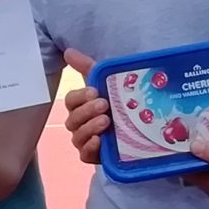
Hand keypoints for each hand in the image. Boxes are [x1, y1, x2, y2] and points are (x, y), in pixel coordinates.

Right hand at [60, 48, 109, 165]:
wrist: (139, 130)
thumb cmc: (117, 104)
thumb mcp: (105, 83)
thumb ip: (86, 67)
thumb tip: (68, 51)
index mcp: (80, 107)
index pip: (71, 100)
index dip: (80, 96)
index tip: (94, 91)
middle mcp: (79, 124)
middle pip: (73, 119)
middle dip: (87, 111)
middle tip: (104, 105)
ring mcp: (85, 142)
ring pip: (78, 136)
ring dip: (90, 127)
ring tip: (106, 121)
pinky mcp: (94, 156)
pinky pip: (84, 155)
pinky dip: (90, 147)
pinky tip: (99, 141)